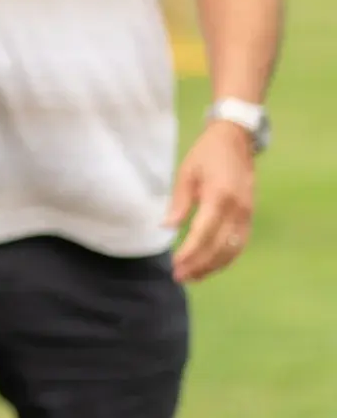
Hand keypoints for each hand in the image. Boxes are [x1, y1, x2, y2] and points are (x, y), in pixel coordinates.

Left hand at [165, 122, 257, 282]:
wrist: (236, 141)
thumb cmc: (206, 155)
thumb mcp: (186, 173)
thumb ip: (179, 203)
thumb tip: (167, 227)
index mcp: (219, 196)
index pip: (205, 233)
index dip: (190, 252)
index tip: (176, 265)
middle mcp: (238, 209)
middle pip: (220, 246)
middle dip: (200, 265)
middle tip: (179, 277)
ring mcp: (247, 213)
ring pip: (233, 249)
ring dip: (214, 266)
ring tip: (193, 277)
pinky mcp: (250, 216)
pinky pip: (240, 243)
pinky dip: (227, 257)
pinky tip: (211, 266)